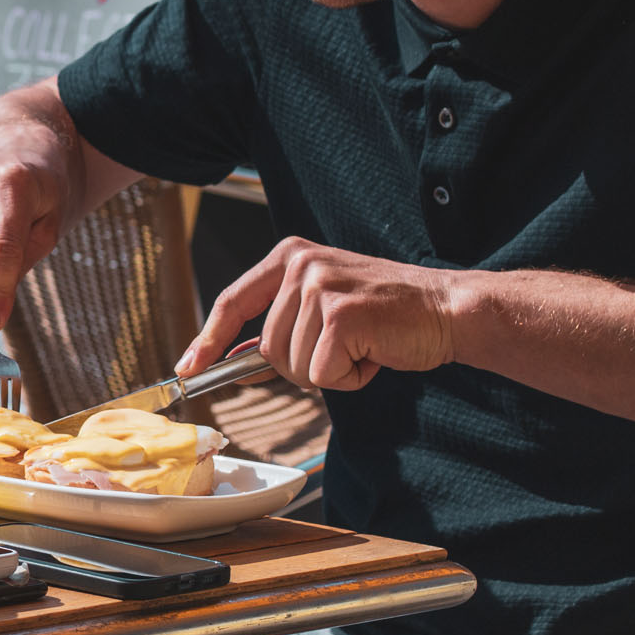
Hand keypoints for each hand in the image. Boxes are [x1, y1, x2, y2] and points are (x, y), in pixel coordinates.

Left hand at [181, 238, 458, 390]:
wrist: (447, 309)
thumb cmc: (387, 314)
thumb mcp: (322, 306)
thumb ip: (278, 326)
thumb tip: (228, 362)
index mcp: (289, 255)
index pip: (233, 301)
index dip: (207, 339)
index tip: (187, 367)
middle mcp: (300, 264)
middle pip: (267, 350)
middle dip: (304, 366)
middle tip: (346, 347)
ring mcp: (319, 287)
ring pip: (293, 367)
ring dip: (330, 372)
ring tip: (363, 345)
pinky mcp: (341, 315)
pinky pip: (322, 375)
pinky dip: (350, 378)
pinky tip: (373, 353)